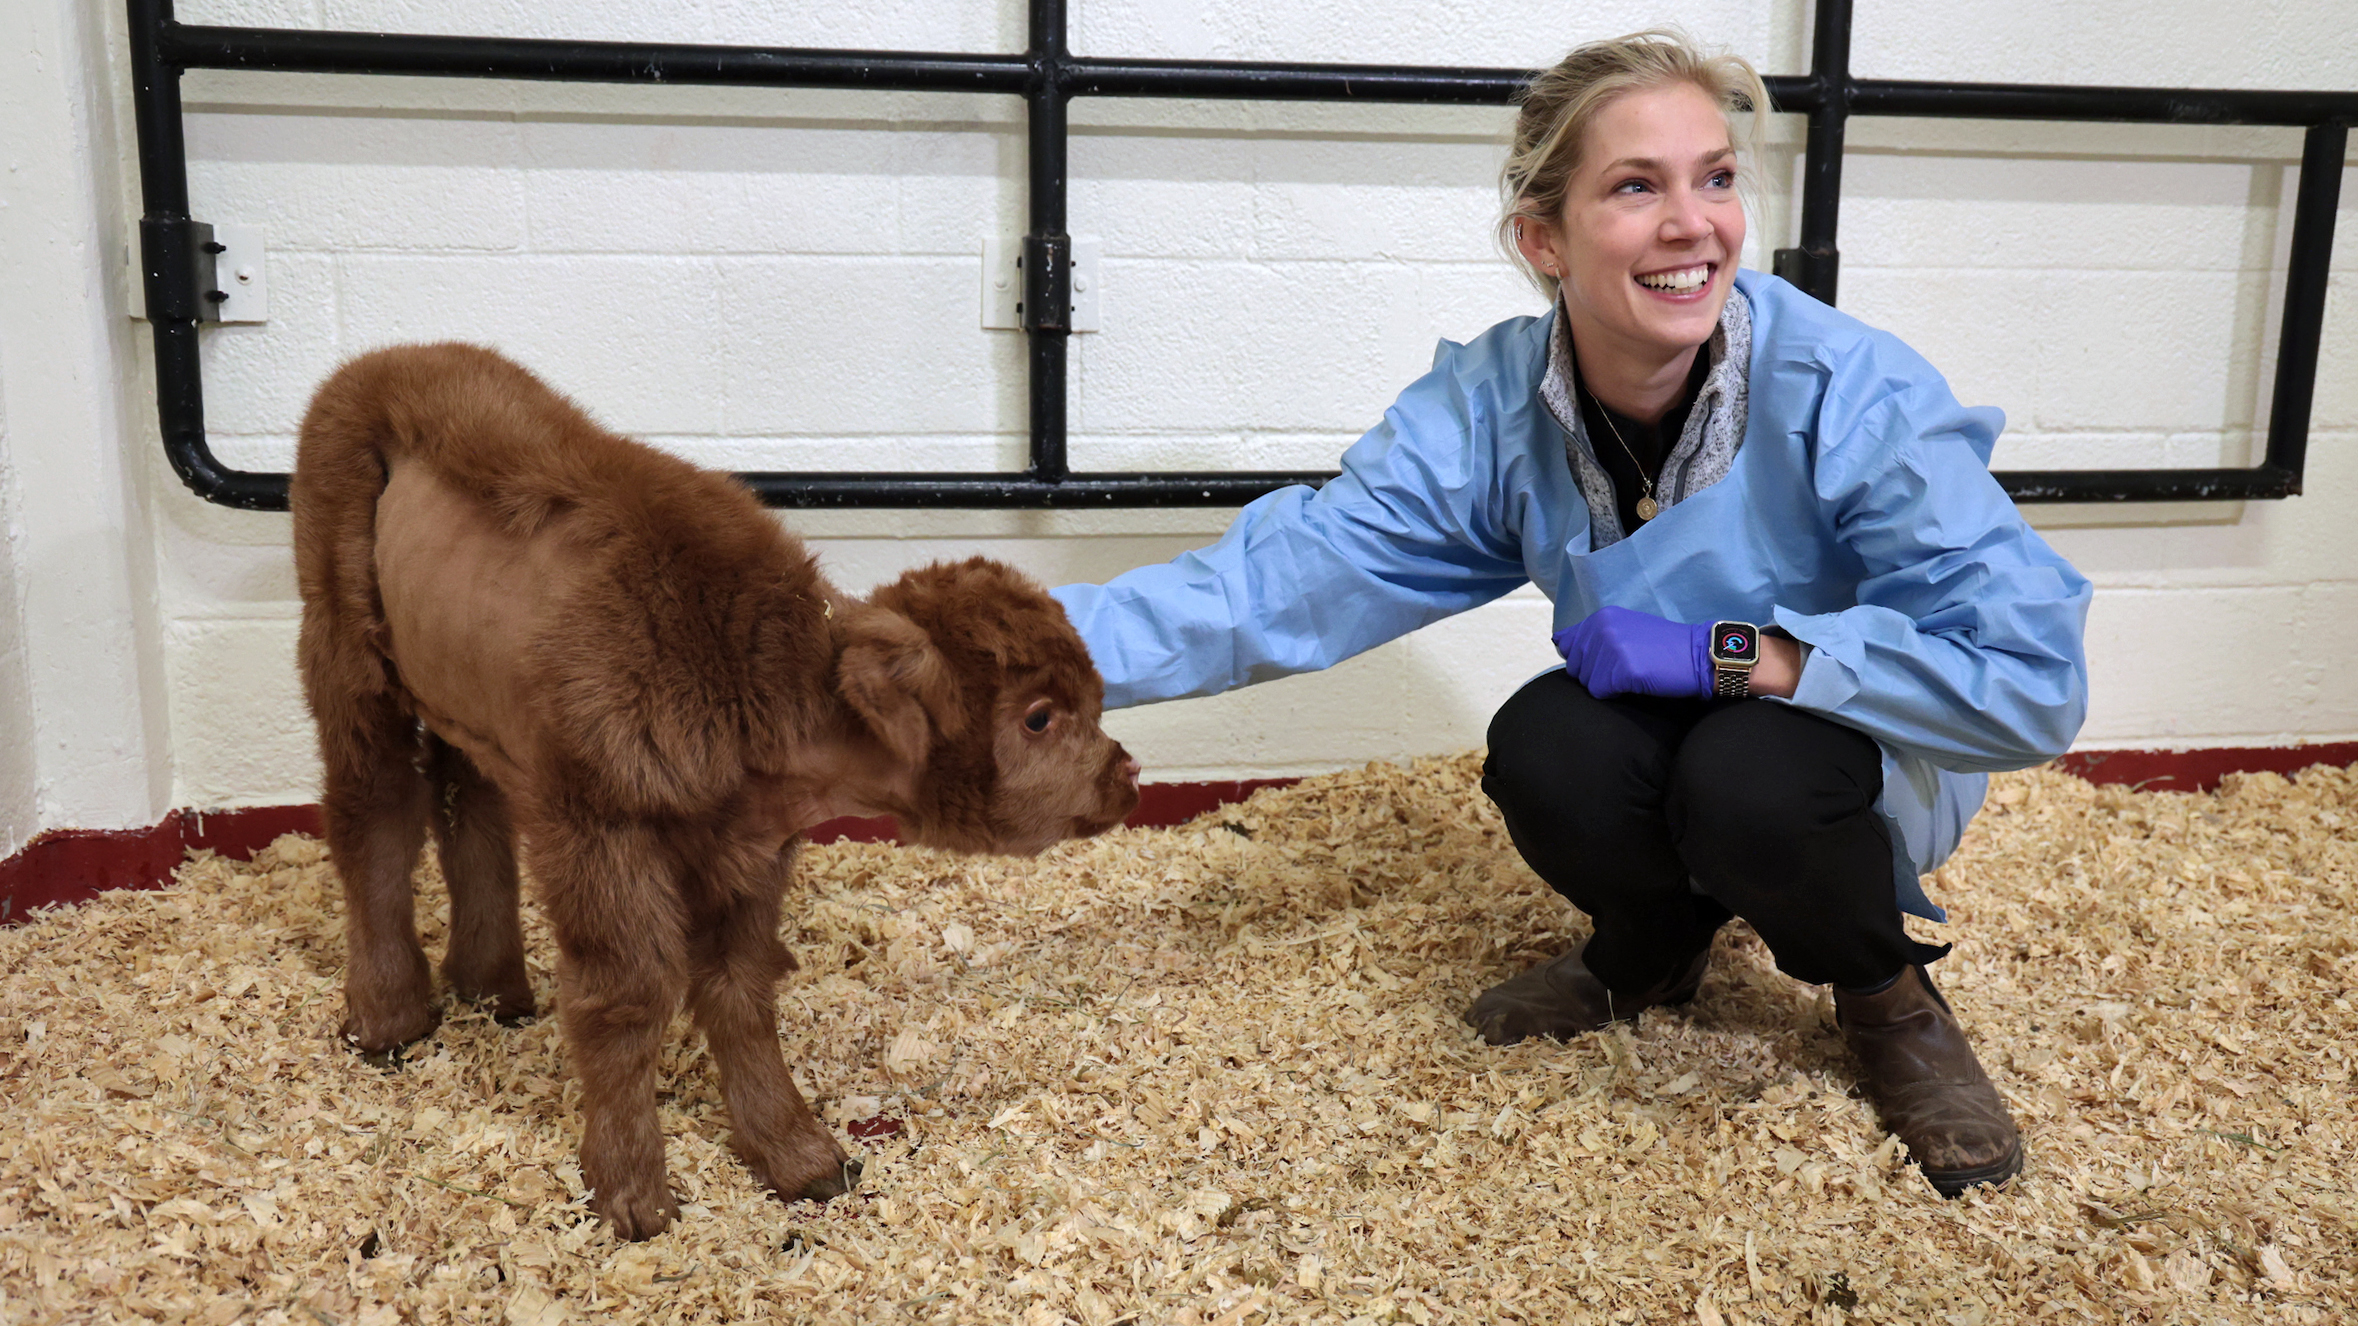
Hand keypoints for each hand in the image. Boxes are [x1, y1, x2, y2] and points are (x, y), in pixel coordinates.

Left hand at [1551, 606, 1712, 699]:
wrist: (1699, 655)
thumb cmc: (1663, 647)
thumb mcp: (1625, 628)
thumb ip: (1592, 633)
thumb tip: (1559, 642)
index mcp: (1601, 617)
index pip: (1568, 646)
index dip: (1588, 660)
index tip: (1613, 659)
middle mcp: (1602, 628)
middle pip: (1576, 667)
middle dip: (1597, 674)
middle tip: (1628, 667)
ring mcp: (1611, 648)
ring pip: (1588, 682)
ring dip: (1608, 685)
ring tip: (1635, 673)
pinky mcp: (1621, 670)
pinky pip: (1600, 692)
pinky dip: (1617, 694)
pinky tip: (1638, 682)